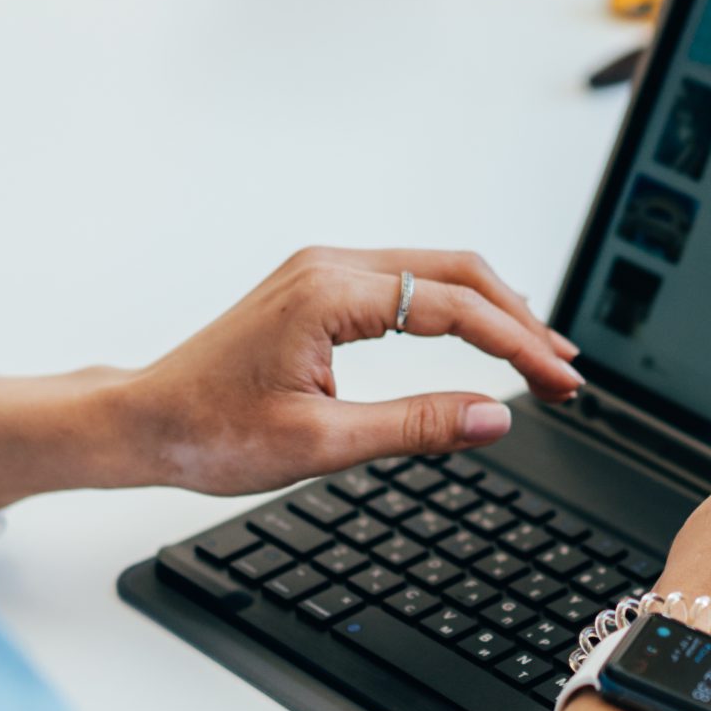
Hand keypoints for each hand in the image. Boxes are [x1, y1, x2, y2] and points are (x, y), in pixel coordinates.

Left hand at [113, 247, 583, 495]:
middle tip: (566, 371)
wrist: (143, 421)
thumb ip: (417, 427)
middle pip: (458, 272)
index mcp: (329, 295)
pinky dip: (456, 308)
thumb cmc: (209, 432)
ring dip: (494, 311)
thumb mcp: (322, 444)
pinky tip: (483, 334)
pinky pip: (408, 281)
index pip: (455, 306)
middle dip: (521, 320)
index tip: (561, 381)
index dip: (519, 344)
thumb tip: (496, 417)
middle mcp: (328, 266)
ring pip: (437, 271)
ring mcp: (322, 271)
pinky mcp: (318, 288)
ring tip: (541, 356)